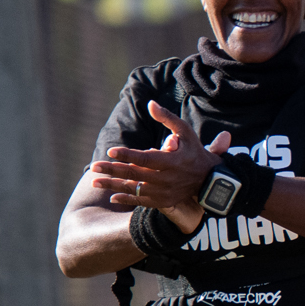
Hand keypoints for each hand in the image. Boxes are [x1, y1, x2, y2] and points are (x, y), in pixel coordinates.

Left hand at [87, 100, 233, 226]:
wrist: (210, 180)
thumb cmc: (194, 151)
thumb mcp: (185, 131)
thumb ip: (167, 118)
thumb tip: (150, 104)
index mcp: (171, 160)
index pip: (145, 158)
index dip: (128, 155)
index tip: (111, 151)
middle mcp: (167, 178)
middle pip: (135, 174)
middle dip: (113, 170)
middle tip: (95, 166)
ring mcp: (164, 192)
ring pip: (135, 189)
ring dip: (114, 185)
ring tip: (95, 182)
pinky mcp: (164, 201)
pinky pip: (142, 201)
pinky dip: (127, 199)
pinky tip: (112, 196)